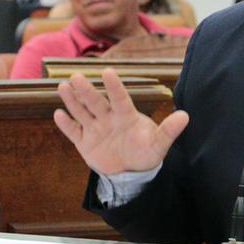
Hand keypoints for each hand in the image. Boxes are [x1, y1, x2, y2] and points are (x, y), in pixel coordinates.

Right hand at [53, 68, 188, 175]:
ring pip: (82, 112)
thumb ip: (169, 130)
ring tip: (63, 86)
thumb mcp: (159, 144)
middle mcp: (109, 118)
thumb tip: (186, 116)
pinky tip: (58, 114)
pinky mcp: (85, 142)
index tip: (107, 72)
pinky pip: (73, 132)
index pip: (120, 99)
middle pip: (96, 102)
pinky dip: (66, 124)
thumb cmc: (147, 152)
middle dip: (86, 91)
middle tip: (76, 76)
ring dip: (72, 101)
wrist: (132, 171)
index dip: (114, 87)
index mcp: (127, 116)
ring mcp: (95, 129)